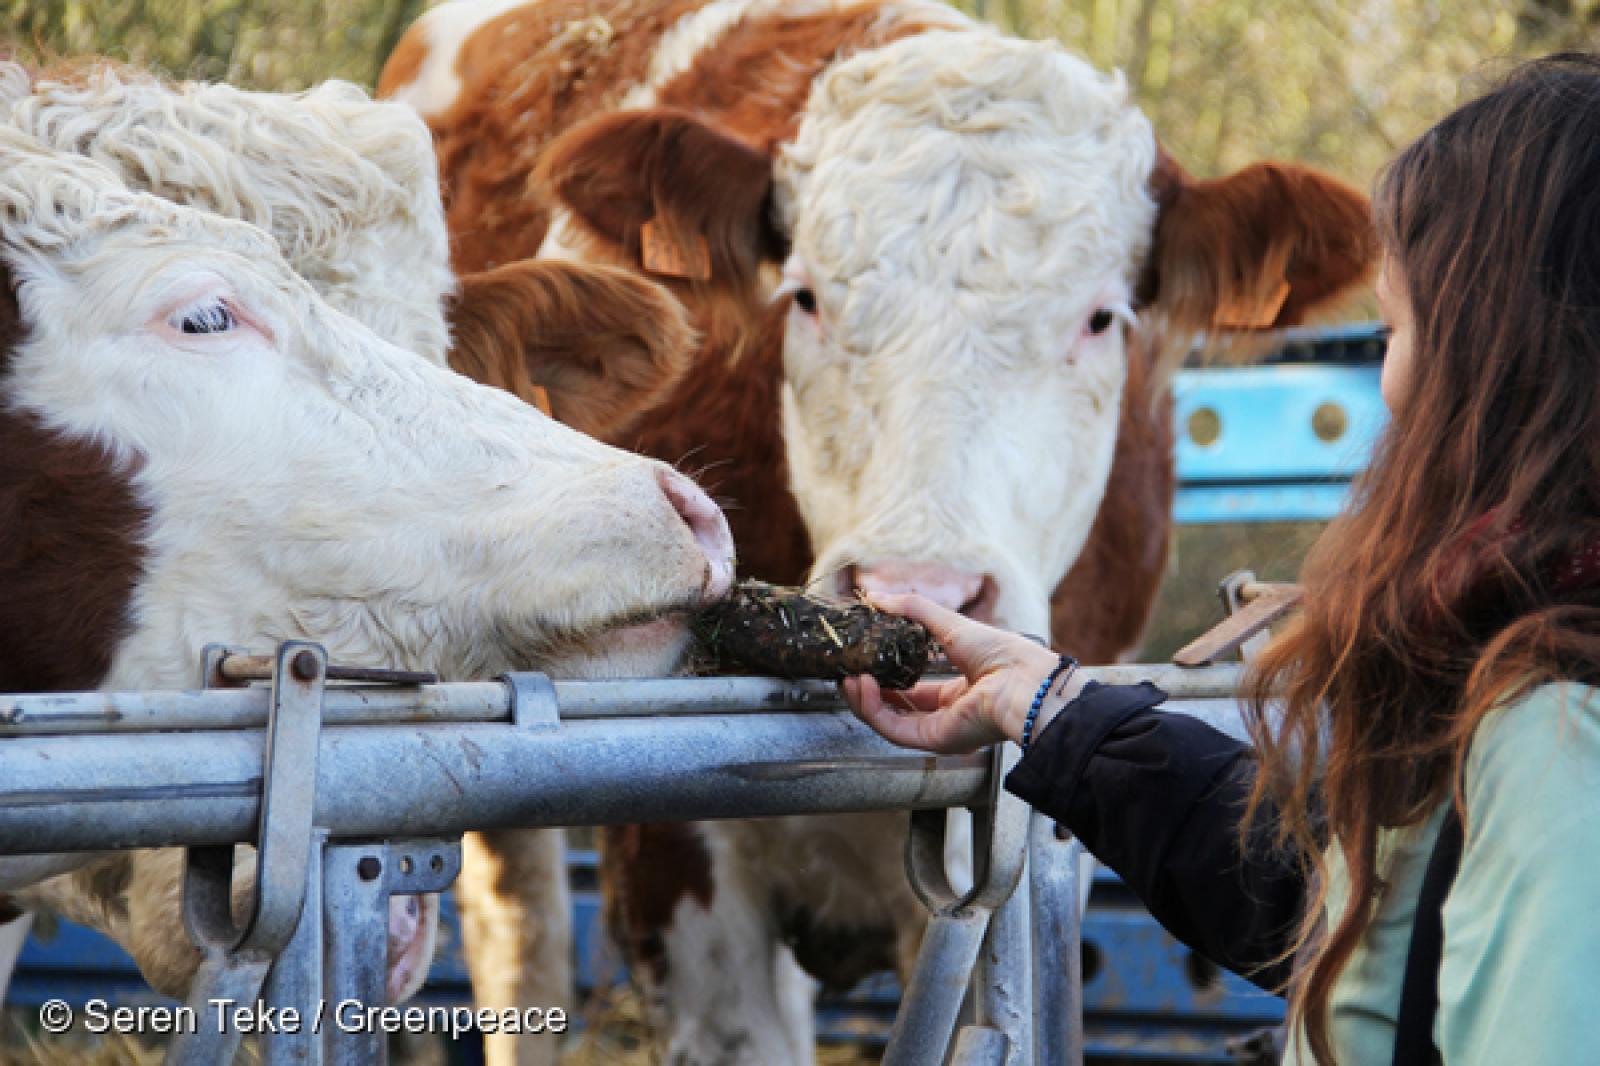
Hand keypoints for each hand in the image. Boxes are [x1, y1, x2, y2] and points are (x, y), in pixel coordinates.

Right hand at [840, 592, 1083, 753]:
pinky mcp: (933, 740)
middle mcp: (947, 716)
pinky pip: (892, 729)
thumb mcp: (948, 622)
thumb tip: (876, 596)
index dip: (885, 679)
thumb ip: (911, 609)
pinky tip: (861, 686)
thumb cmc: (1000, 652)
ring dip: (863, 701)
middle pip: (895, 710)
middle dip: (867, 693)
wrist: (1023, 679)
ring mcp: (939, 730)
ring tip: (847, 678)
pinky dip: (873, 709)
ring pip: (888, 722)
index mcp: (957, 692)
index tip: (863, 662)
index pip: (912, 692)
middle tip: (847, 672)